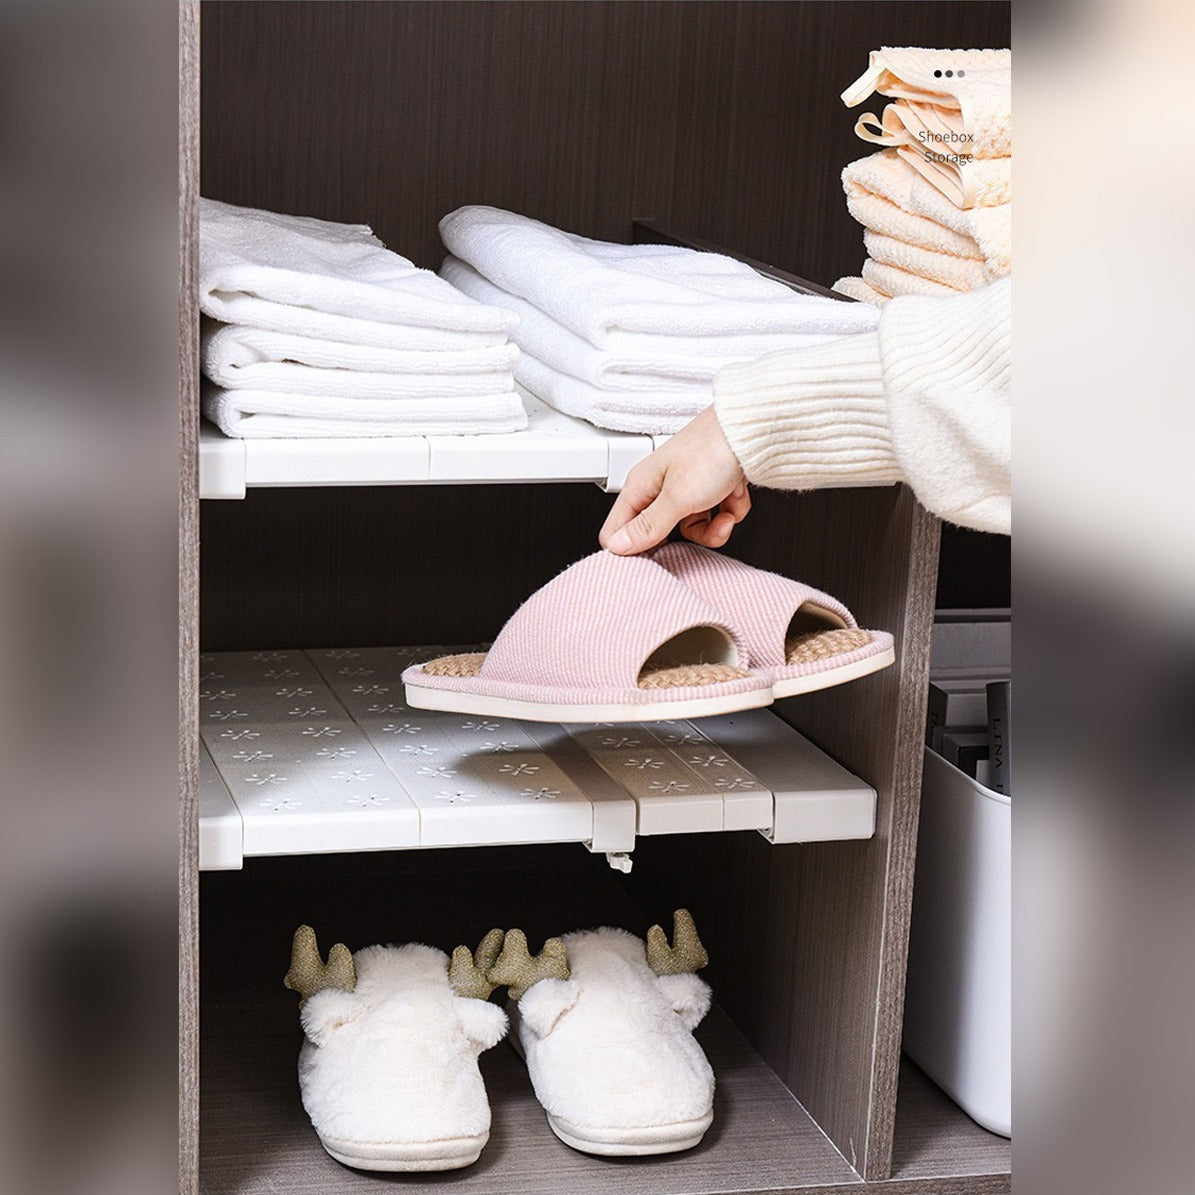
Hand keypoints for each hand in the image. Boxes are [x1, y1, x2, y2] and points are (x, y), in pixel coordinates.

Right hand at [599, 405, 749, 554]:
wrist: (754, 430)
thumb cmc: (713, 450)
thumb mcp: (677, 497)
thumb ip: (648, 526)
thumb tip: (617, 546)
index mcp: (641, 485)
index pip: (617, 530)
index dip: (630, 550)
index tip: (652, 561)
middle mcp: (661, 487)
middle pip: (659, 534)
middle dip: (683, 539)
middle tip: (696, 532)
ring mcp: (688, 488)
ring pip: (693, 528)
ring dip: (714, 527)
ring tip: (724, 515)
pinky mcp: (713, 489)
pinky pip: (715, 516)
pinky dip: (730, 510)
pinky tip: (734, 495)